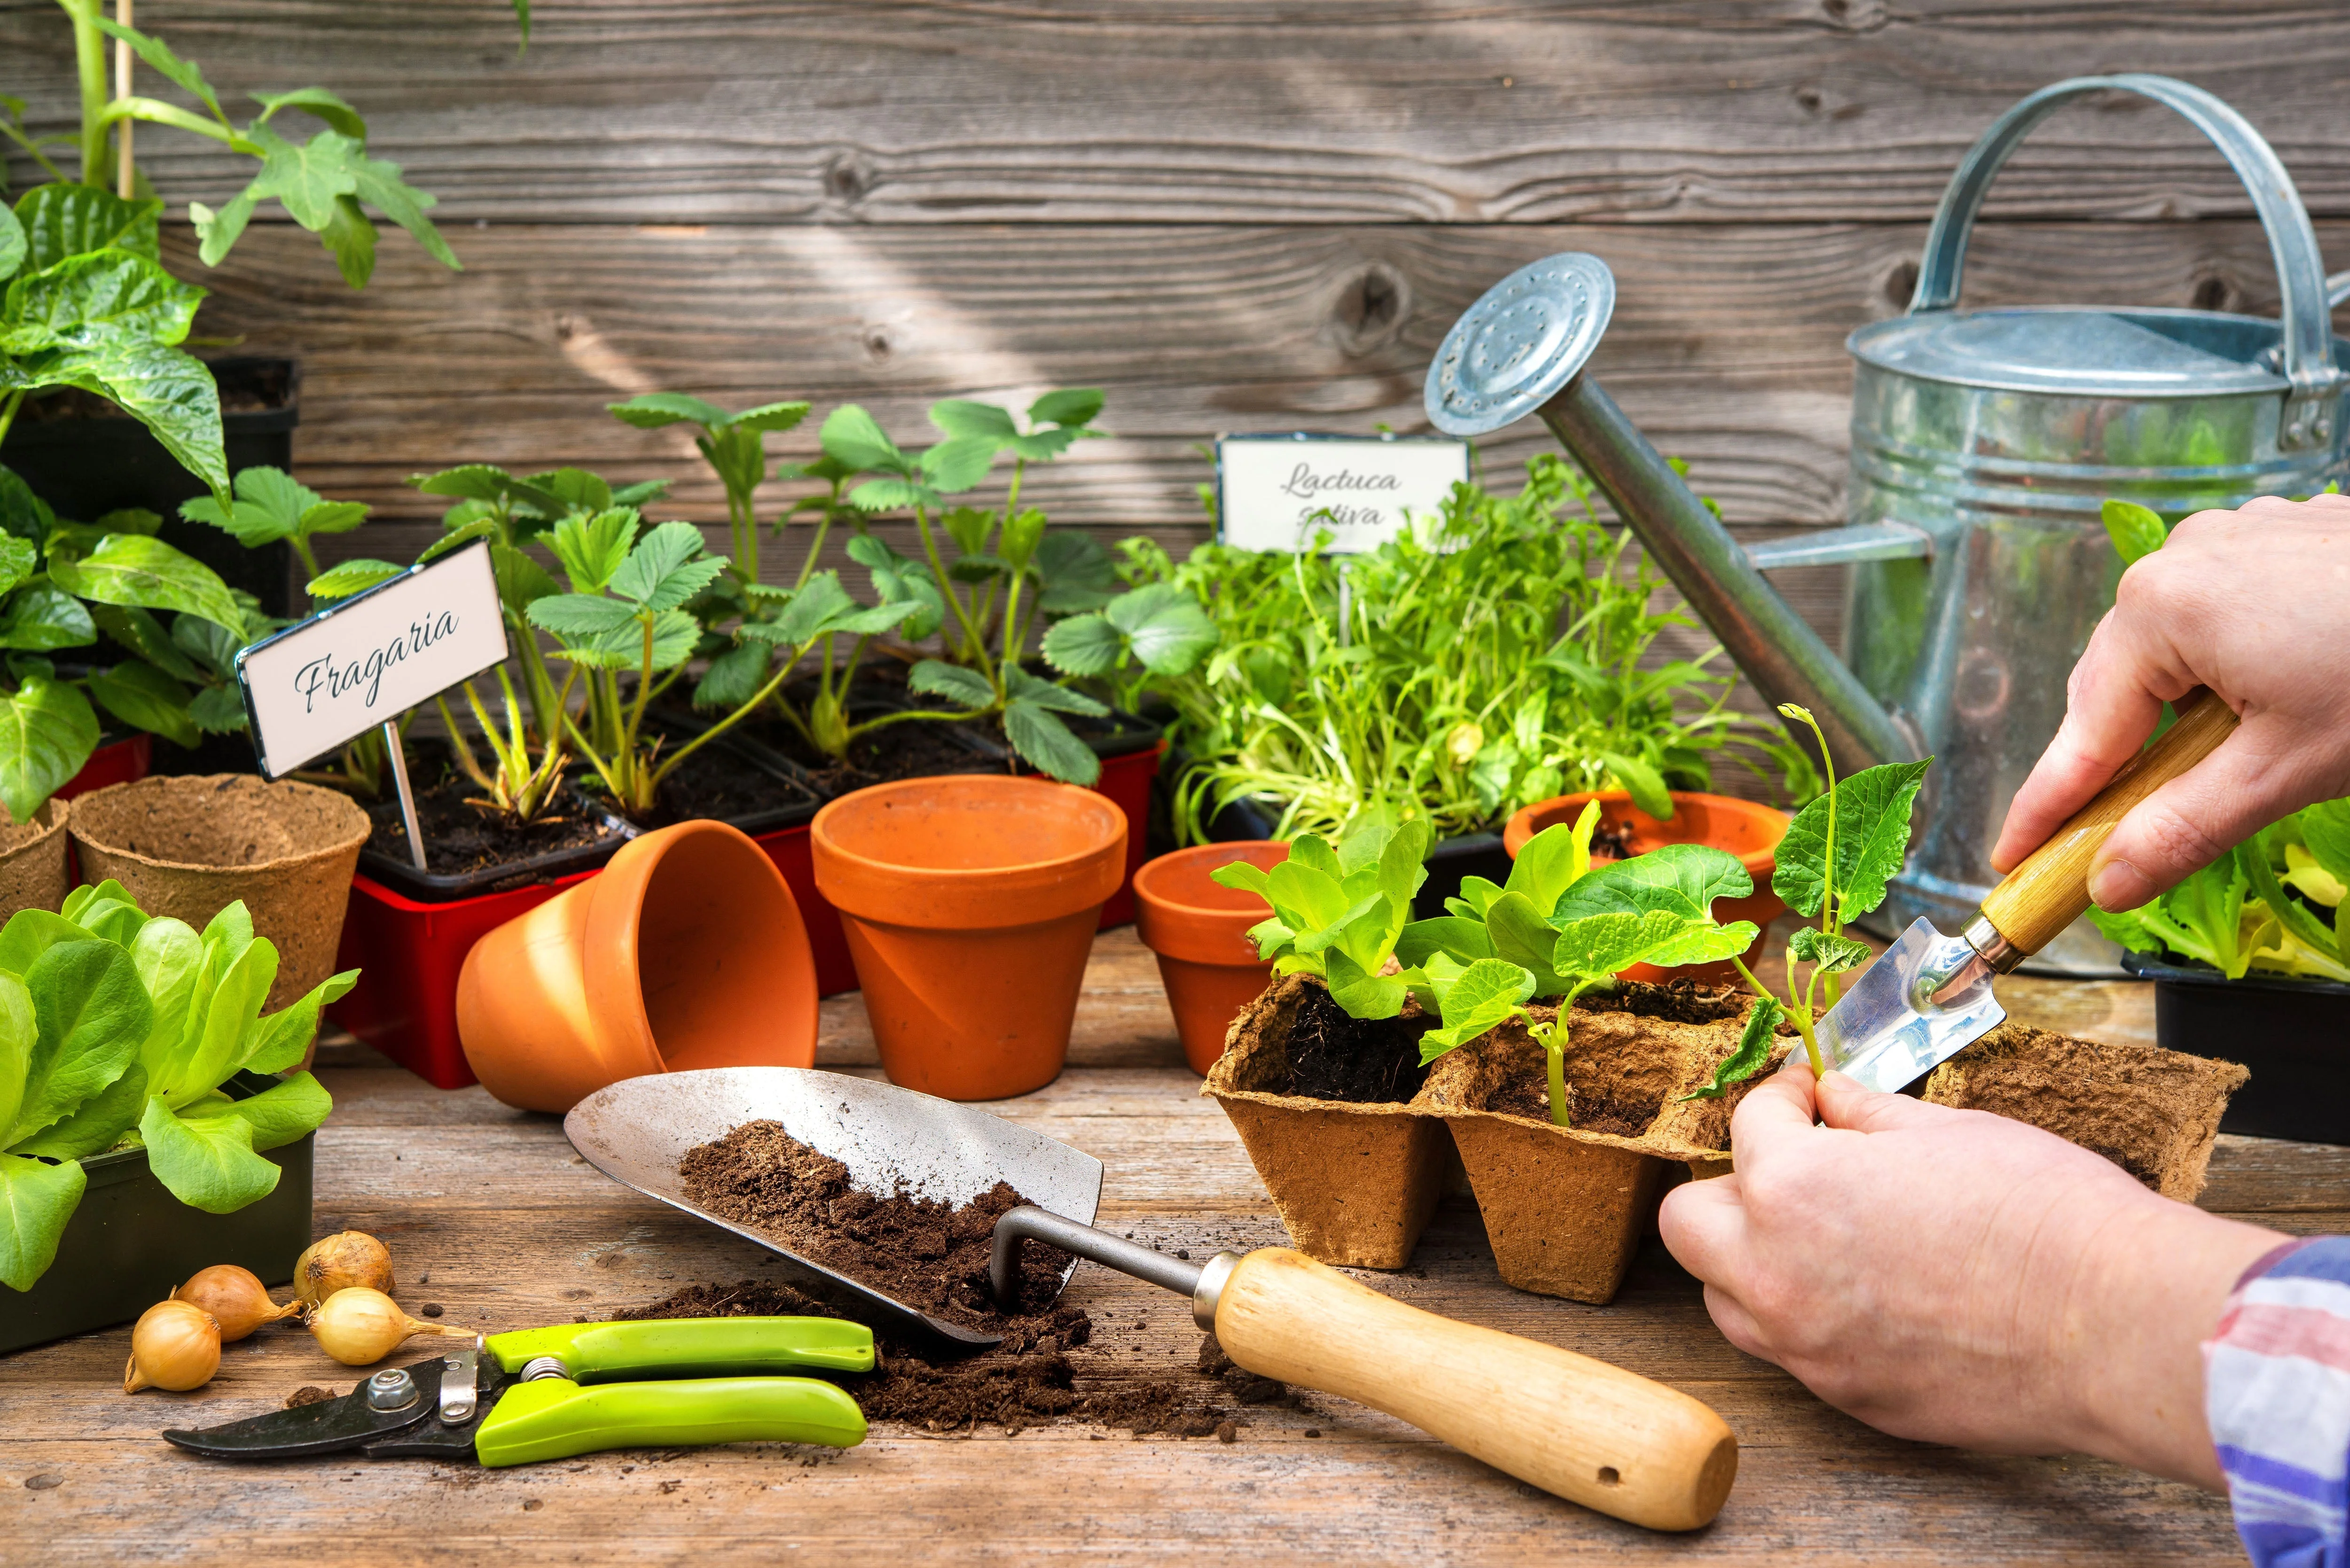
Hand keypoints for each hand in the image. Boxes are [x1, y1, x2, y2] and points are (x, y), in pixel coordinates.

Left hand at [1657, 1059, 2281, 1485]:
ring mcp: (1808, 1349)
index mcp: (1790, 1190)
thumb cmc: (2043, 1216)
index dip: (1779, 1096)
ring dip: (1750, 1258)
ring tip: (1818, 1232)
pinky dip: (1804, 1315)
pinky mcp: (1849, 1397)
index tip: (1803, 1091)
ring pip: (1726, 1299)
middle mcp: (1775, 1276)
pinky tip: (1864, 1290)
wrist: (2116, 1325)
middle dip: (1732, 1184)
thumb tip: (1831, 1098)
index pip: (1748, 1125)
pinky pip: (1791, 1350)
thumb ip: (1866, 1114)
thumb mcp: (1946, 1131)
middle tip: (1791, 1164)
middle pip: (1690, 1223)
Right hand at [1991, 494, 2349, 909]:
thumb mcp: (2287, 772)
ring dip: (2178, 716)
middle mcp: (2184, 558)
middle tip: (2104, 839)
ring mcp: (2239, 539)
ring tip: (2207, 771)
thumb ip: (2183, 829)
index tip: (2012, 860)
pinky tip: (2266, 706)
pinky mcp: (2288, 539)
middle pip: (2122, 685)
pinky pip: (2226, 614)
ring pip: (2175, 649)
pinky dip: (2227, 671)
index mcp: (2162, 608)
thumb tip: (2111, 885)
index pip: (2084, 733)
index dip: (2047, 808)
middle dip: (2118, 763)